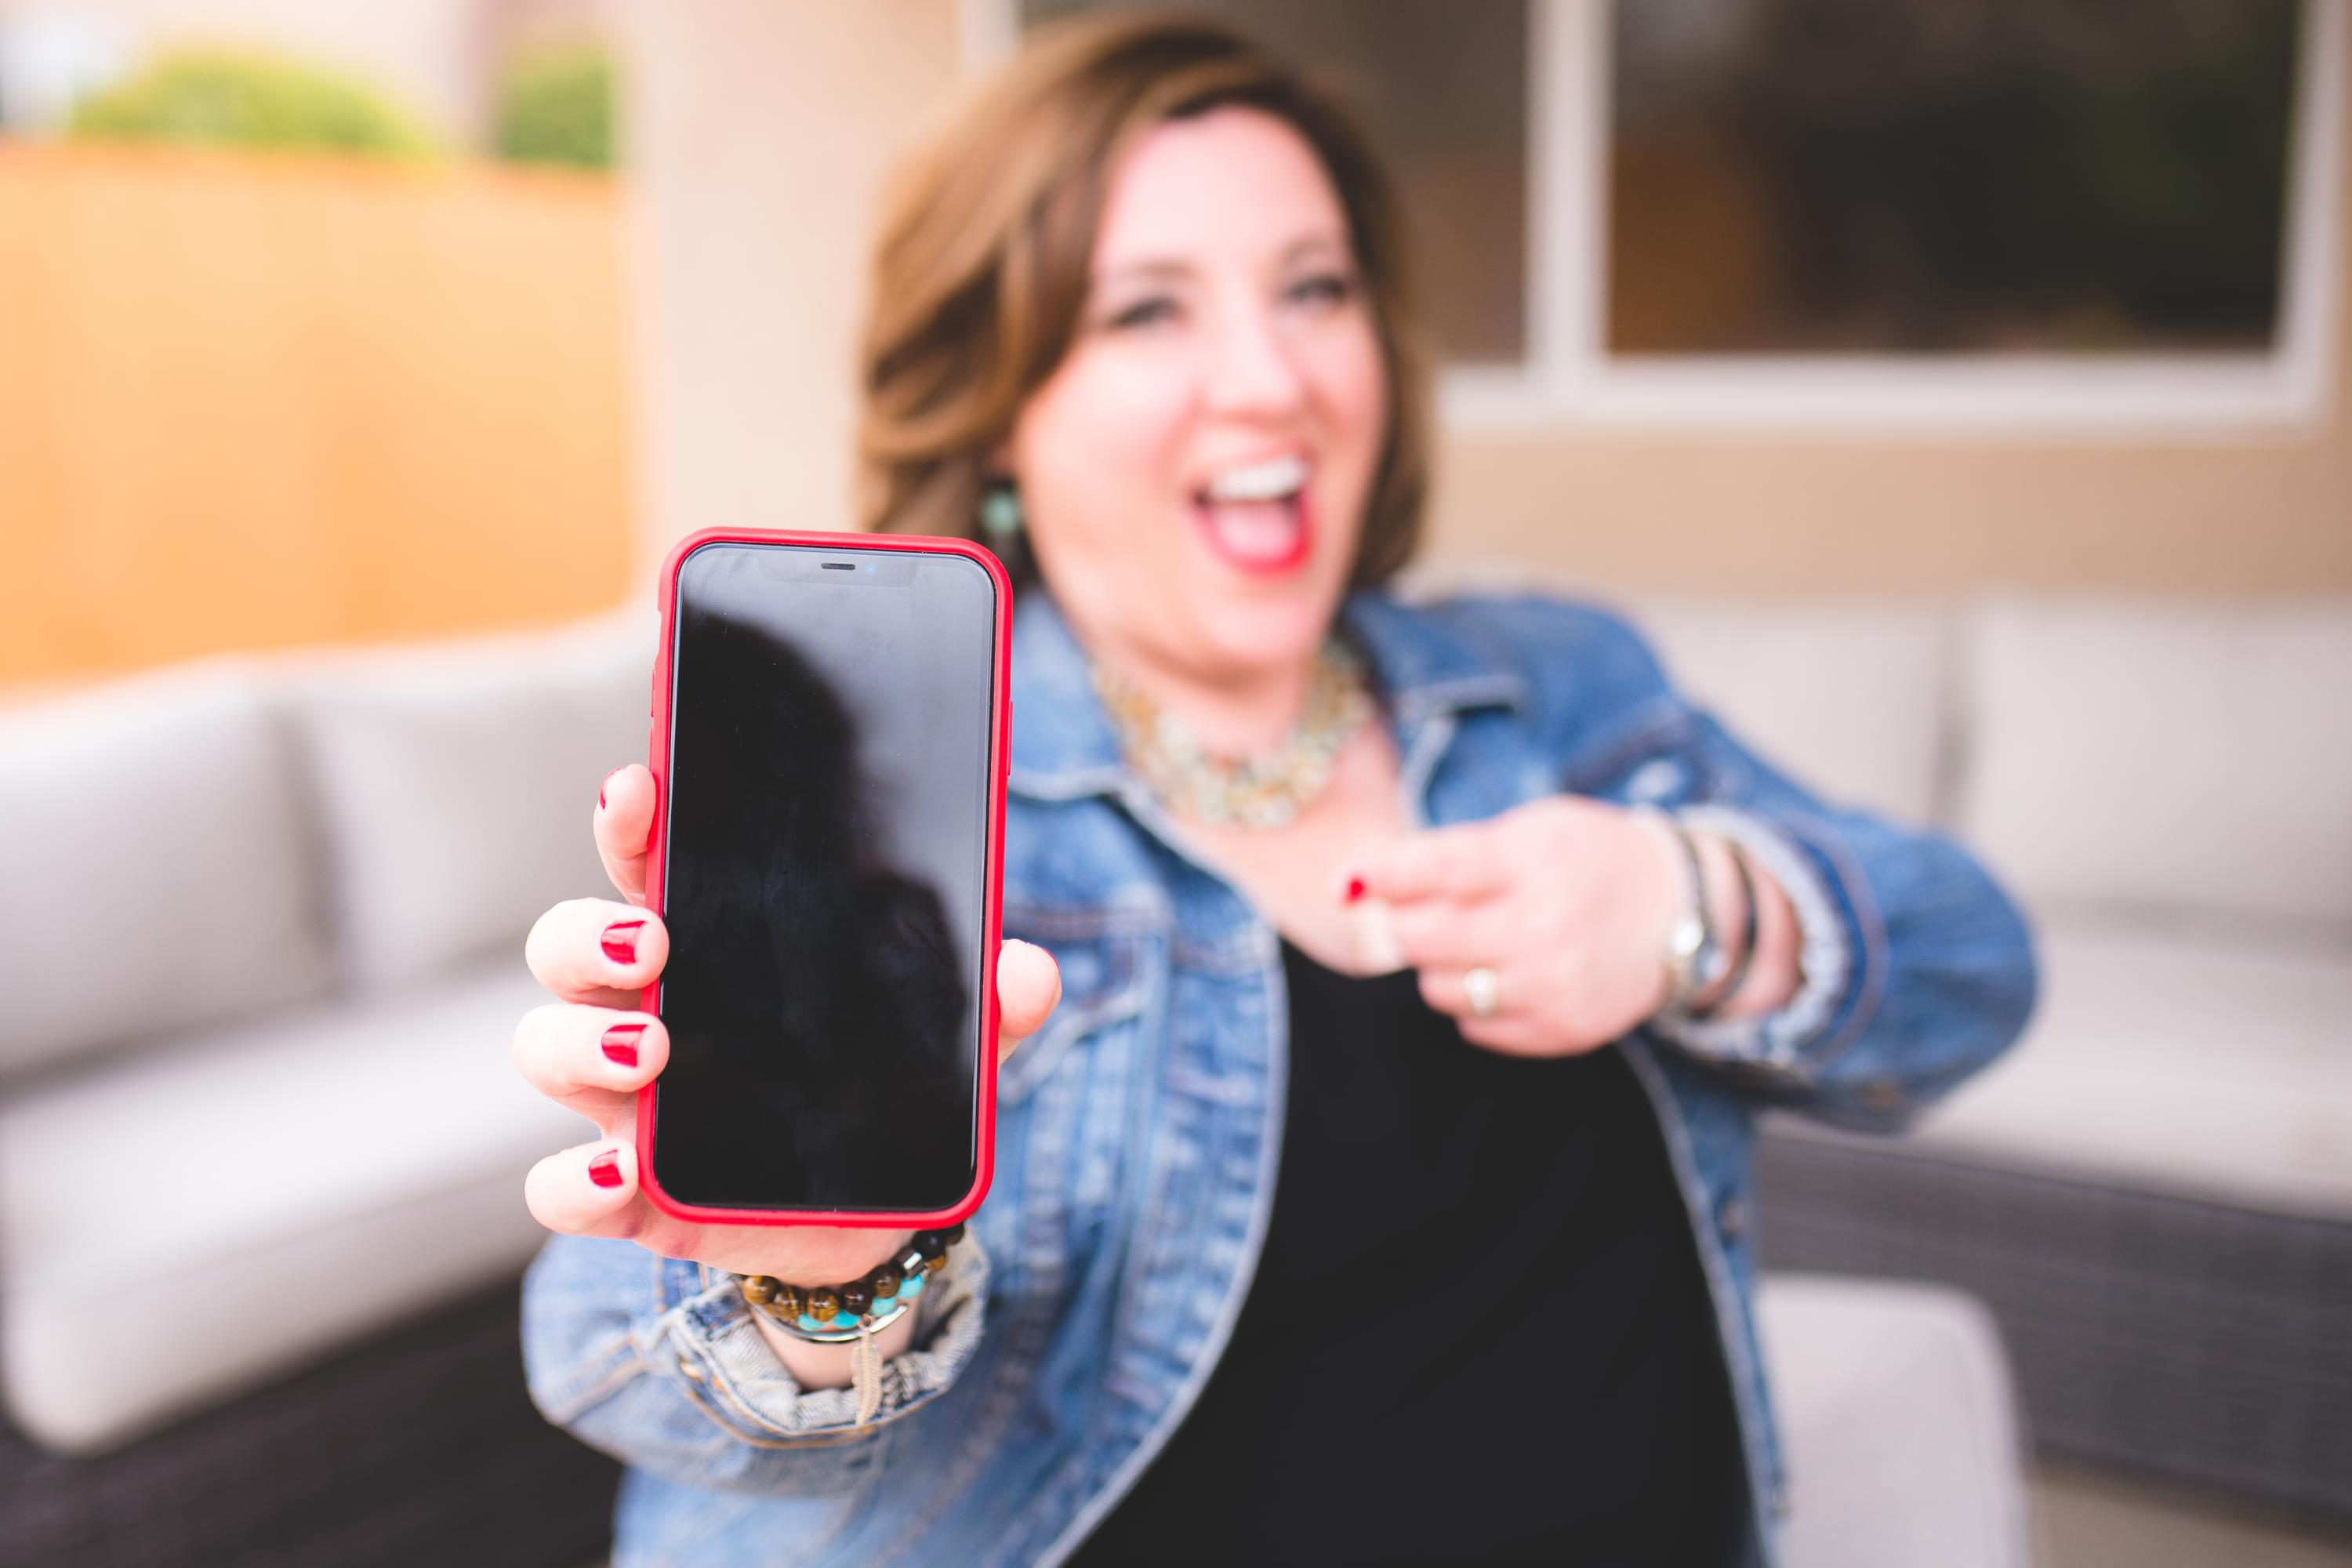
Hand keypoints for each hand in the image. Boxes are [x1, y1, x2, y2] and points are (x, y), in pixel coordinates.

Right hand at [513, 763, 1061, 1284]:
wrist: (878, 1221)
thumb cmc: (885, 1091)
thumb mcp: (950, 1039)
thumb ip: (990, 1002)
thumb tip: (1029, 968)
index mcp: (715, 948)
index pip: (650, 863)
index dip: (633, 820)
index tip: (640, 788)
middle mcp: (646, 1012)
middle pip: (568, 946)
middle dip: (587, 934)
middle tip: (651, 944)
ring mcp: (627, 1105)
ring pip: (546, 1048)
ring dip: (580, 1044)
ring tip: (649, 1053)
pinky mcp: (632, 1197)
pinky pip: (562, 1187)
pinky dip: (576, 1179)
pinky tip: (619, 1170)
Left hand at [1345, 795, 1680, 1056]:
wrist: (1679, 911)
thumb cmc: (1587, 858)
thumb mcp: (1532, 829)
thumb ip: (1452, 853)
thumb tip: (1358, 883)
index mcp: (1532, 861)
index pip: (1435, 870)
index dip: (1382, 876)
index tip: (1349, 882)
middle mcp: (1542, 926)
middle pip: (1420, 939)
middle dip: (1408, 923)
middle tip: (1425, 910)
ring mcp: (1552, 985)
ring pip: (1438, 989)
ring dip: (1442, 965)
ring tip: (1481, 940)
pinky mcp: (1560, 1030)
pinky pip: (1474, 1026)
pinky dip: (1476, 1001)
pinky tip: (1510, 972)